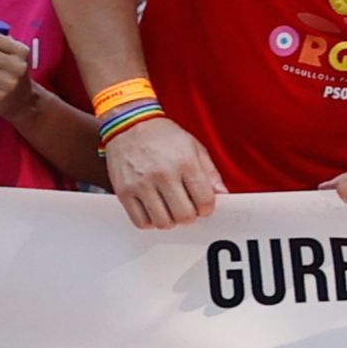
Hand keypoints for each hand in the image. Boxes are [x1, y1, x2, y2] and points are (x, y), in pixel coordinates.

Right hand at [103, 112, 227, 229]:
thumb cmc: (164, 136)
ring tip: (169, 210)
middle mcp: (163, 174)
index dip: (207, 209)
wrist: (130, 125)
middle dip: (190, 217)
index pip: (204, 200)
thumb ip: (210, 172)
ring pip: (163, 222)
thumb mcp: (194, 147)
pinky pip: (140, 222)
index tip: (203, 207)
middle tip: (187, 208)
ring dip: (170, 221)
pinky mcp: (124, 192)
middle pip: (184, 215)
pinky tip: (153, 211)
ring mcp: (141, 184)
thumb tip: (222, 194)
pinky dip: (150, 222)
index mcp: (185, 162)